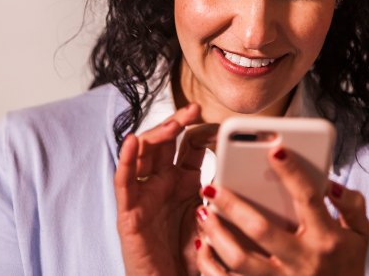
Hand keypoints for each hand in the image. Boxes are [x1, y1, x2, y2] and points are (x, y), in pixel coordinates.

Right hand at [114, 103, 217, 275]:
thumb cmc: (190, 258)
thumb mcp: (214, 220)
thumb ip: (222, 197)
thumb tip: (244, 173)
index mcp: (183, 182)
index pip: (188, 145)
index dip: (200, 129)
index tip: (217, 120)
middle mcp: (161, 183)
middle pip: (164, 142)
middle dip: (178, 123)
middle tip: (194, 110)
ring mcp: (144, 194)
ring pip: (142, 153)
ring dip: (156, 135)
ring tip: (172, 124)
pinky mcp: (129, 211)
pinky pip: (124, 181)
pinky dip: (126, 160)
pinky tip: (132, 143)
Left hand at [195, 147, 368, 275]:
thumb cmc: (346, 268)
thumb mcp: (361, 236)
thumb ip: (351, 205)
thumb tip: (331, 184)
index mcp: (327, 239)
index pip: (309, 199)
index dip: (292, 173)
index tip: (275, 150)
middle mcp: (303, 260)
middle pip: (262, 230)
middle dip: (233, 206)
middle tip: (212, 186)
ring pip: (241, 259)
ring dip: (217, 234)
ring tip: (203, 213)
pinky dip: (211, 266)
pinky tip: (202, 246)